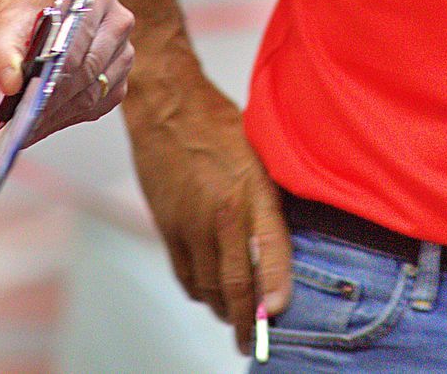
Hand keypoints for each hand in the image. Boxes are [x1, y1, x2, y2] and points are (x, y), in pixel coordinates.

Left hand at [0, 0, 135, 145]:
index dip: (56, 72)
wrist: (32, 31)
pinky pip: (98, 106)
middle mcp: (118, 22)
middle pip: (90, 69)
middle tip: (29, 117)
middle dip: (57, 97)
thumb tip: (11, 85)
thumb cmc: (25, 24)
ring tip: (32, 124)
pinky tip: (46, 121)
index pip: (80, 41)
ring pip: (95, 92)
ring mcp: (123, 53)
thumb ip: (2, 55)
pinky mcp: (119, 80)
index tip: (33, 96)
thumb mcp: (5, 31)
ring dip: (62, 112)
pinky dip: (69, 117)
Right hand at [125, 66, 291, 351]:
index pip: (272, 250)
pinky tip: (208, 293)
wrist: (167, 107)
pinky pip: (184, 272)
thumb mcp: (260, 153)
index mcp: (253, 190)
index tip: (280, 313)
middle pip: (236, 282)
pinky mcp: (166, 225)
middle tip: (253, 340)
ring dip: (222, 308)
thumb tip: (279, 239)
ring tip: (234, 319)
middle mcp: (222, 213)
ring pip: (208, 285)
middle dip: (247, 319)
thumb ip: (270, 197)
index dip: (278, 287)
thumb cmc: (220, 123)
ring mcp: (190, 223)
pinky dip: (198, 290)